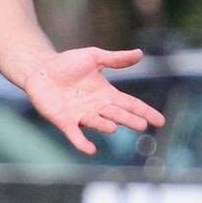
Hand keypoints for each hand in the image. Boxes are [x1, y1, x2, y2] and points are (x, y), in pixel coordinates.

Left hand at [23, 47, 164, 154]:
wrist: (41, 68)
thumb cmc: (68, 63)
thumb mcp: (94, 57)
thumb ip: (116, 59)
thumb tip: (140, 53)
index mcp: (106, 94)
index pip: (130, 104)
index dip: (145, 112)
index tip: (160, 121)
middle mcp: (97, 108)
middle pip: (117, 115)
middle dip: (128, 120)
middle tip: (141, 125)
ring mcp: (81, 116)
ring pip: (97, 123)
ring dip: (105, 126)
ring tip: (113, 126)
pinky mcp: (64, 121)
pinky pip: (75, 134)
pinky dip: (82, 143)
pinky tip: (90, 149)